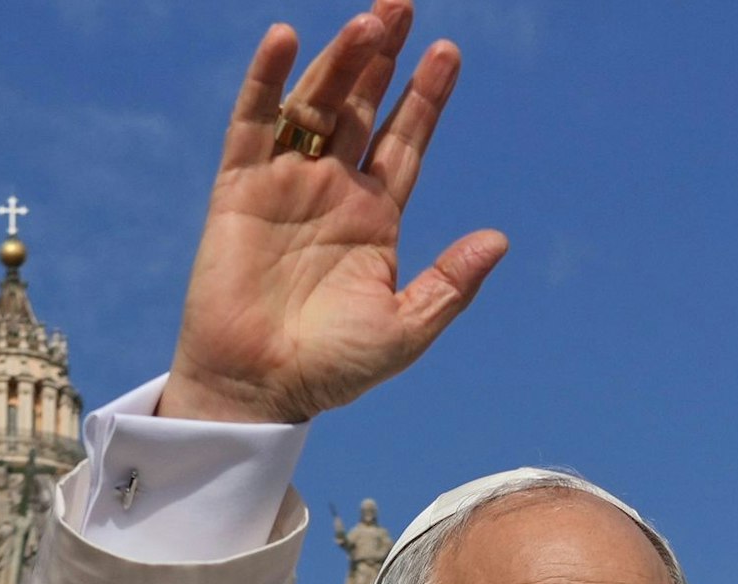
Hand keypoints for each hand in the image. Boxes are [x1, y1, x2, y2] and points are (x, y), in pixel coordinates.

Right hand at [160, 1, 507, 422]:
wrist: (259, 390)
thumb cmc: (333, 369)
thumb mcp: (406, 329)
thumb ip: (450, 284)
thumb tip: (499, 239)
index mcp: (375, 217)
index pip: (405, 141)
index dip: (425, 97)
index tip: (448, 53)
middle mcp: (332, 191)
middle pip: (361, 107)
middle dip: (383, 59)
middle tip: (403, 5)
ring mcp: (285, 185)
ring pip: (315, 105)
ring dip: (340, 61)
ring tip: (371, 20)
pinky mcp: (238, 190)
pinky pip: (253, 124)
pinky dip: (267, 81)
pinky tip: (287, 39)